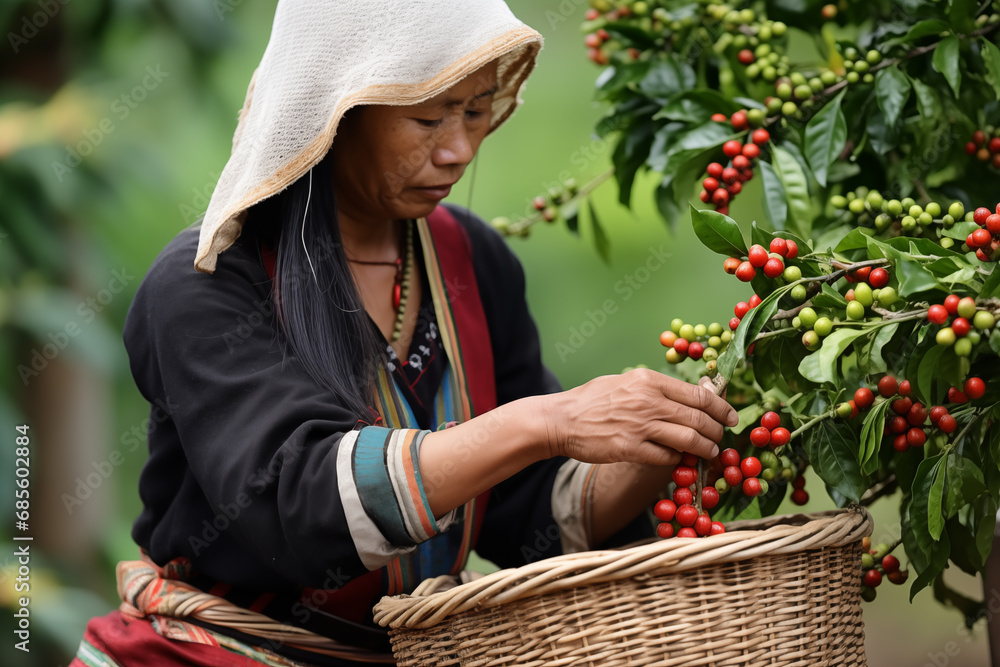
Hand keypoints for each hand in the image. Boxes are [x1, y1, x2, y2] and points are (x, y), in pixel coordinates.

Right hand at [542, 368, 737, 465]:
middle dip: (717, 431)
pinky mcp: (631, 449)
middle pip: (699, 418)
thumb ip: (657, 388)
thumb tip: (691, 393)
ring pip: (689, 439)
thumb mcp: (625, 381)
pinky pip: (667, 457)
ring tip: (709, 452)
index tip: (730, 416)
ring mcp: (640, 426)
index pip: (699, 394)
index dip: (721, 407)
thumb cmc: (592, 399)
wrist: (562, 419)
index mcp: (649, 381)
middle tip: (721, 438)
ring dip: (704, 449)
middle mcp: (649, 401)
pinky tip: (679, 459)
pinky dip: (678, 460)